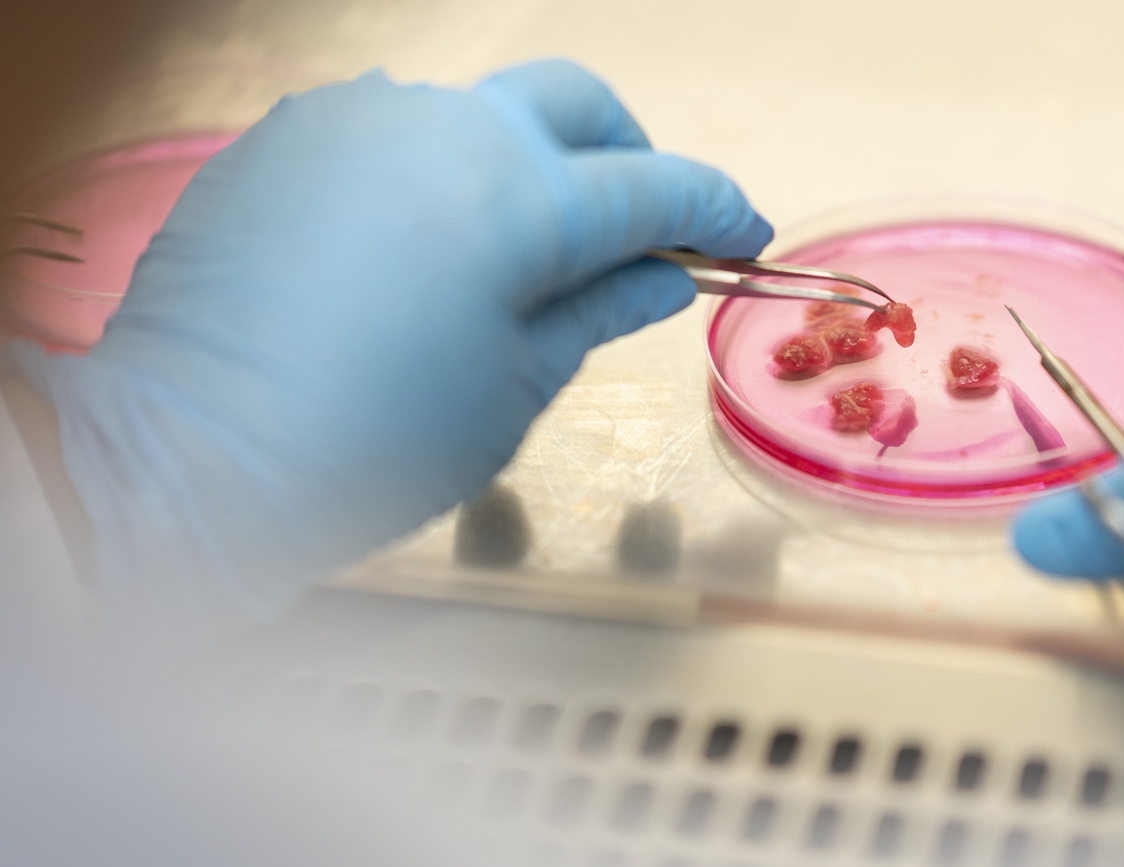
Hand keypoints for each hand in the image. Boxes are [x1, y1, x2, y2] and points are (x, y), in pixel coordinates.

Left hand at [15, 60, 771, 641]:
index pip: (652, 187)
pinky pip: (392, 130)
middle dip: (627, 155)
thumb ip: (595, 311)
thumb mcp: (512, 388)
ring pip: (478, 109)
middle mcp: (445, 128)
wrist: (193, 457)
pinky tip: (421, 243)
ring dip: (527, 161)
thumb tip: (660, 277)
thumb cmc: (374, 446)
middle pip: (575, 102)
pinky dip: (438, 172)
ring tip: (519, 248)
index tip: (743, 239)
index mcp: (520, 200)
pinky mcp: (288, 136)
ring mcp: (357, 119)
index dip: (714, 212)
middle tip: (639, 228)